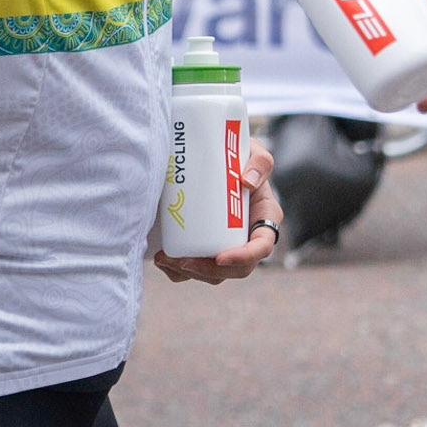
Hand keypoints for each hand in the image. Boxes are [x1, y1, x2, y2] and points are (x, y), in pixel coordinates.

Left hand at [154, 135, 280, 283]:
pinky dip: (177, 272)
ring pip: (213, 273)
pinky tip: (162, 259)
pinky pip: (196, 269)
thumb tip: (247, 181)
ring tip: (165, 259)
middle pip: (236, 269)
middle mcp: (248, 239)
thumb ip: (260, 161)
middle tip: (183, 261)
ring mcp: (227, 246)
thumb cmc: (239, 157)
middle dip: (208, 271)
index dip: (243, 257)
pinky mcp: (207, 248)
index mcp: (264, 220)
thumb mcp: (255, 153)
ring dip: (189, 273)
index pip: (261, 248)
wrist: (214, 158)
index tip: (219, 257)